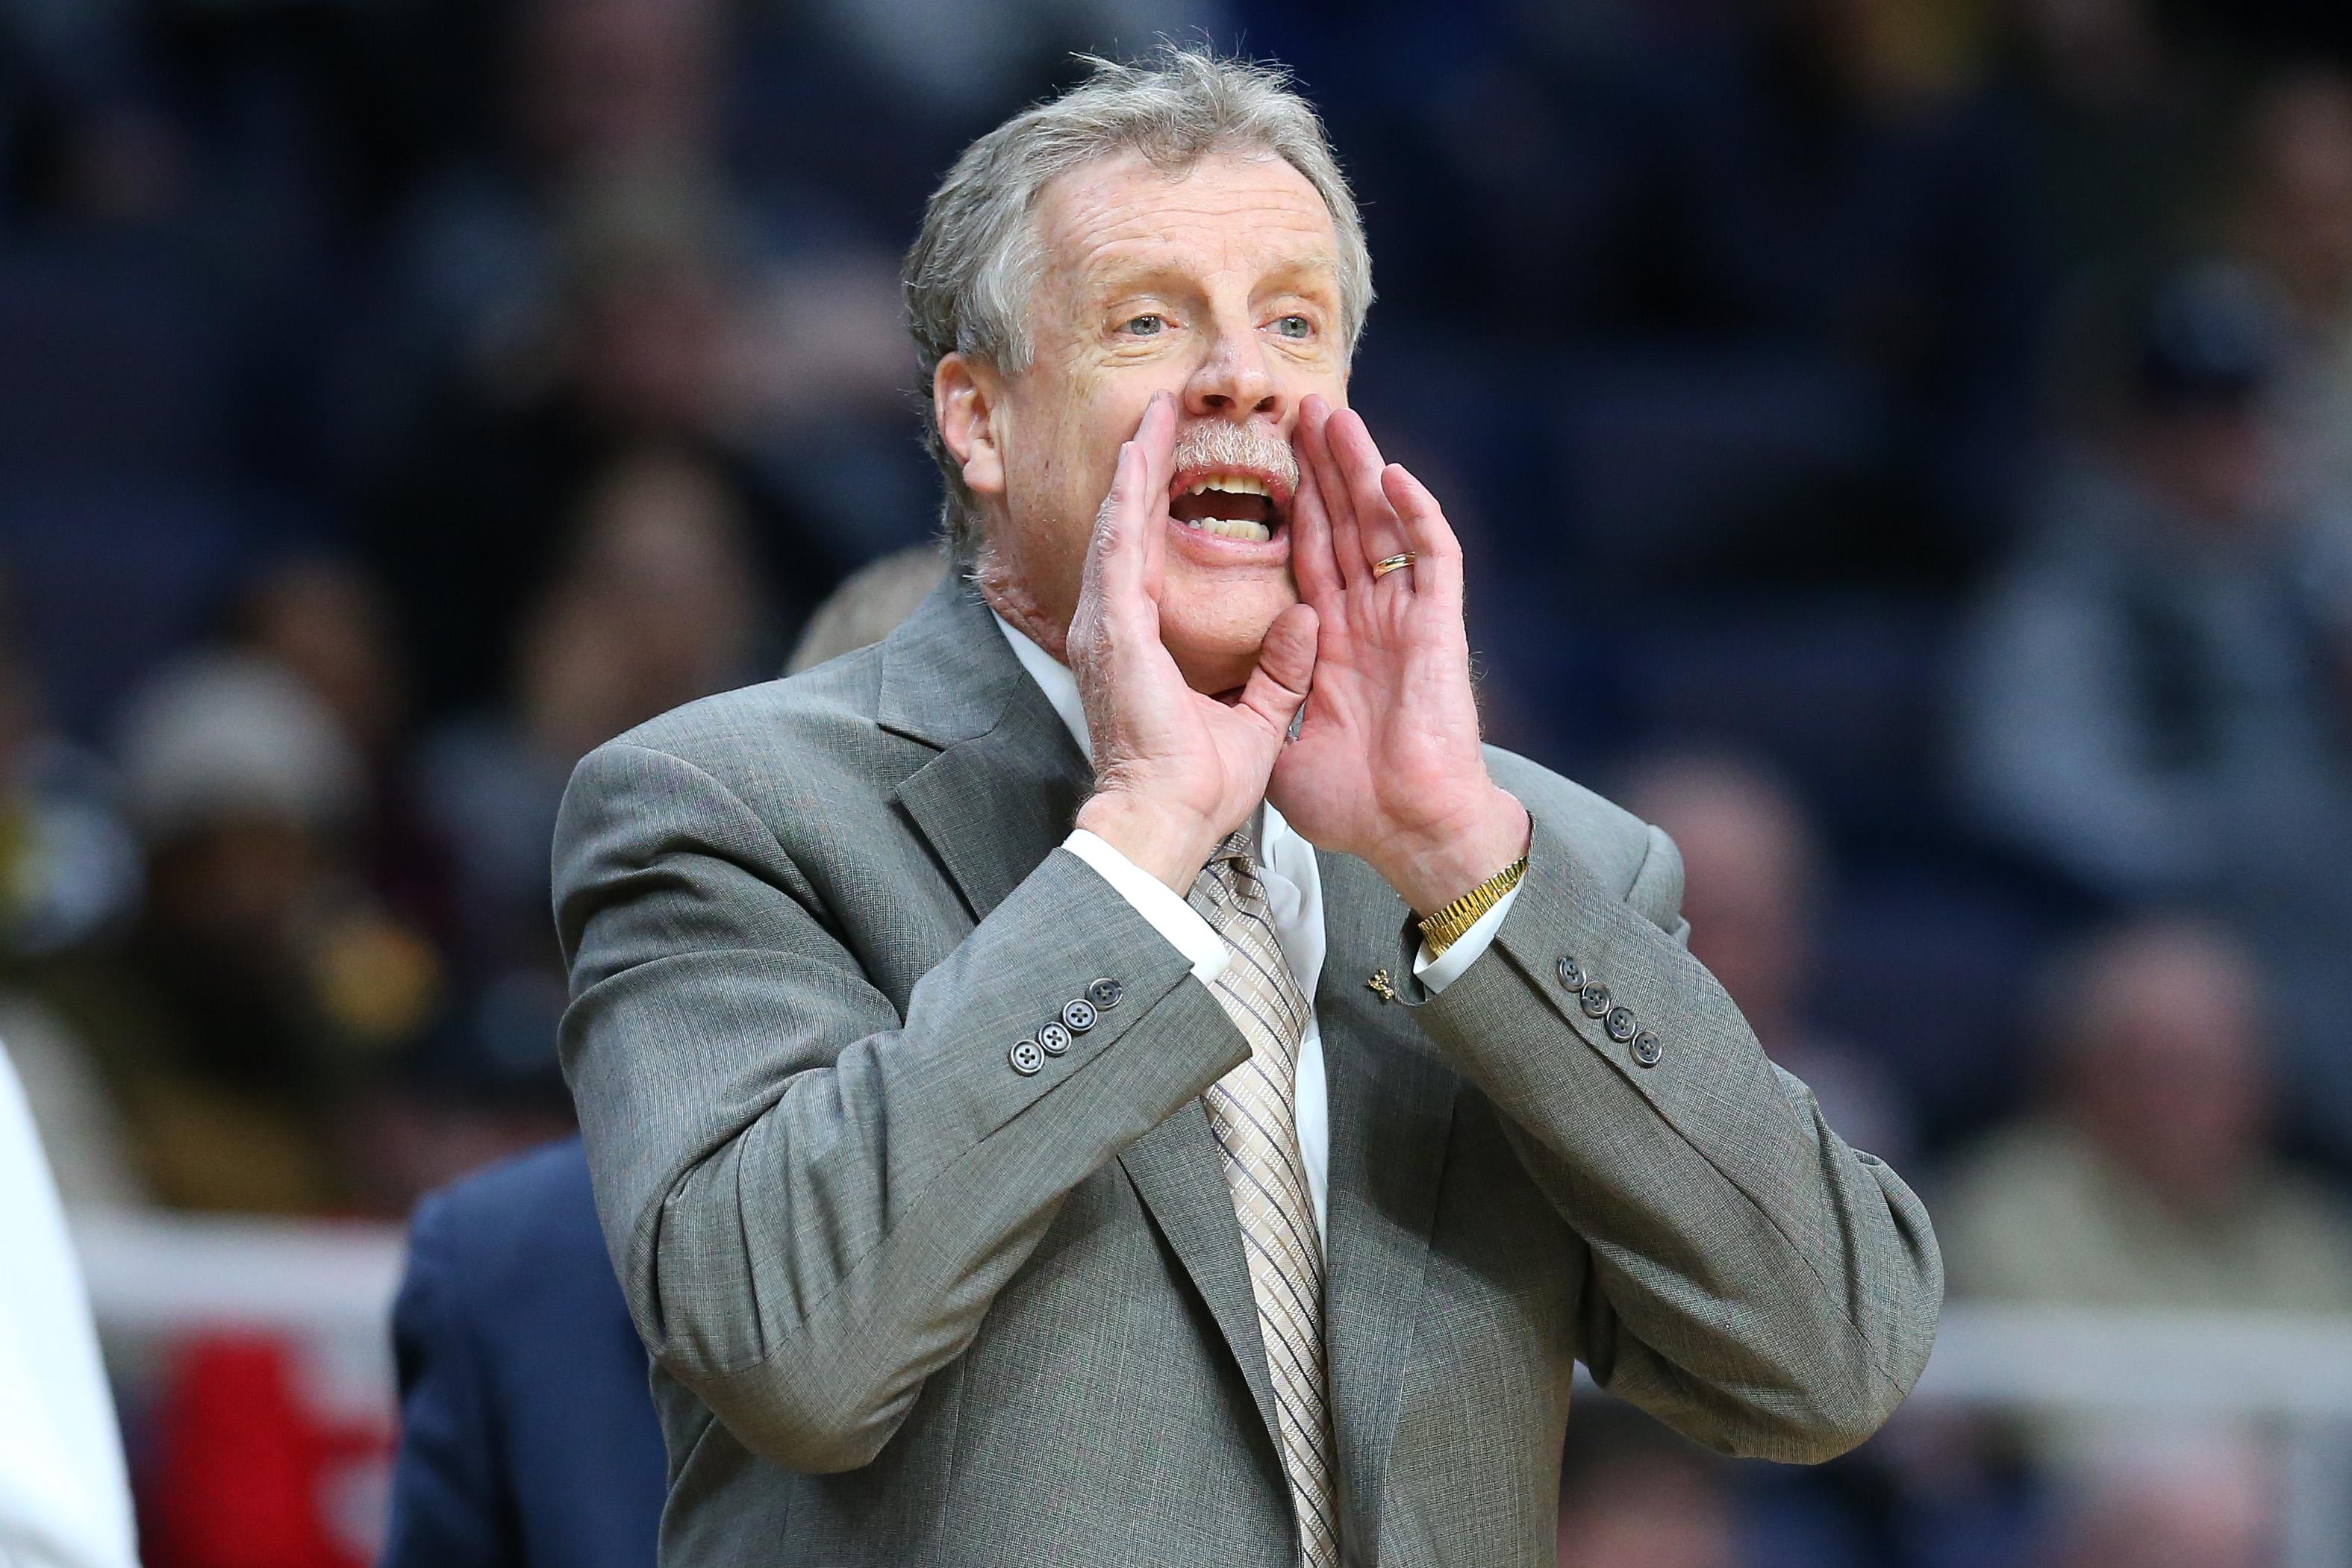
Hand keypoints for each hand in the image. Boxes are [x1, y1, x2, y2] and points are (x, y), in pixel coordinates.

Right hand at [1069, 392, 1318, 892]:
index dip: (1164, 509)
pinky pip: (1120, 546)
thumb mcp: (1257, 717)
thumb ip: (1278, 667)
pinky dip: (1129, 498)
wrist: (1166, 821)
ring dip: (1137, 468)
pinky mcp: (1112, 628)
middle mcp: (1114, 629)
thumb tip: (1306, 618)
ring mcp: (1106, 626)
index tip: (1179, 466)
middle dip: (1146, 470)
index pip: (1153, 559)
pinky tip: (1138, 455)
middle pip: (1130, 529)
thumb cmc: (1198, 788)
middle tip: (1159, 416)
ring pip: (1120, 524)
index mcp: (1140, 648)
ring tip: (1152, 417)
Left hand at [1269, 395, 1527, 914]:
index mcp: (1330, 643)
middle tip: (1297, 408)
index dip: (1288, 505)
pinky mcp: (1437, 628)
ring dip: (1360, 468)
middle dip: (1320, 465)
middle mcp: (1367, 620)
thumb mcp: (1281, 745)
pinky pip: (1431, 558)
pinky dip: (1416, 514)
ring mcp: (1403, 618)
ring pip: (1382, 524)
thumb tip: (1225, 684)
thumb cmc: (1354, 805)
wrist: (1405, 834)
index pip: (1305, 554)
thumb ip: (1262, 701)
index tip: (1260, 461)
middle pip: (1340, 522)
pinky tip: (1392, 474)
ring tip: (1334, 415)